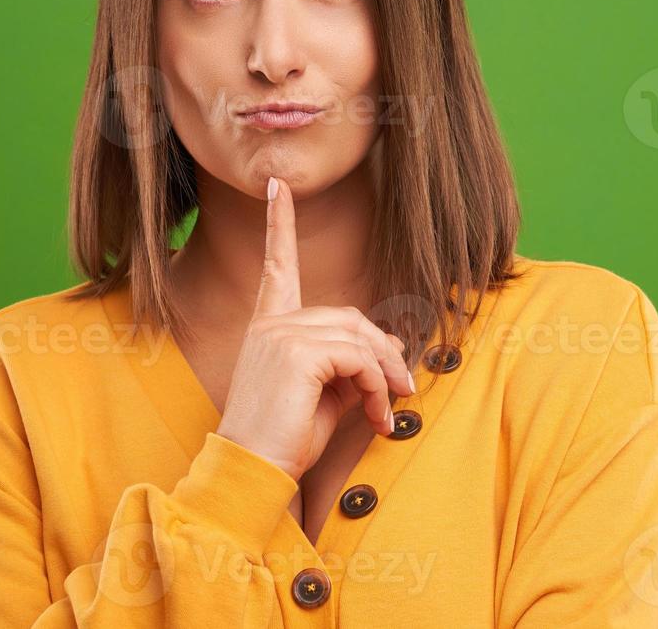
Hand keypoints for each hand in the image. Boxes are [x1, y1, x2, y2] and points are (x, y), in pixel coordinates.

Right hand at [215, 175, 416, 481]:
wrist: (253, 472)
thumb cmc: (284, 439)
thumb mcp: (323, 395)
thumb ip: (348, 365)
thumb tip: (390, 349)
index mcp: (270, 325)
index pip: (277, 264)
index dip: (279, 223)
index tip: (276, 186)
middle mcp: (272, 322)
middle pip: (351, 317)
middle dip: (385, 354)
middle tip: (404, 391)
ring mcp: (282, 333)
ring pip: (360, 337)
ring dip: (385, 377)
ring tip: (389, 411)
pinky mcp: (297, 351)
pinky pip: (359, 358)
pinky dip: (377, 387)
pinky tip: (376, 415)